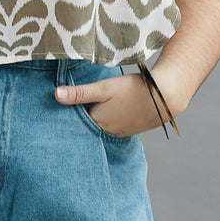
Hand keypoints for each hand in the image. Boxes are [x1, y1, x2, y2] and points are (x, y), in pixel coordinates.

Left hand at [54, 69, 188, 137]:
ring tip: (85, 117)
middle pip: (87, 127)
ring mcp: (119, 132)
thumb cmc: (133, 90)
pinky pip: (112, 129)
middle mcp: (106, 131)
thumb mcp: (104, 88)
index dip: (66, 117)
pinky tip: (107, 116)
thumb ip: (80, 93)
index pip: (75, 122)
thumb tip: (55, 95)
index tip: (54, 114)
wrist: (165, 97)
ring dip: (94, 123)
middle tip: (65, 118)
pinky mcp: (129, 130)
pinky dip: (107, 124)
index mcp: (97, 122)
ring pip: (100, 129)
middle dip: (78, 122)